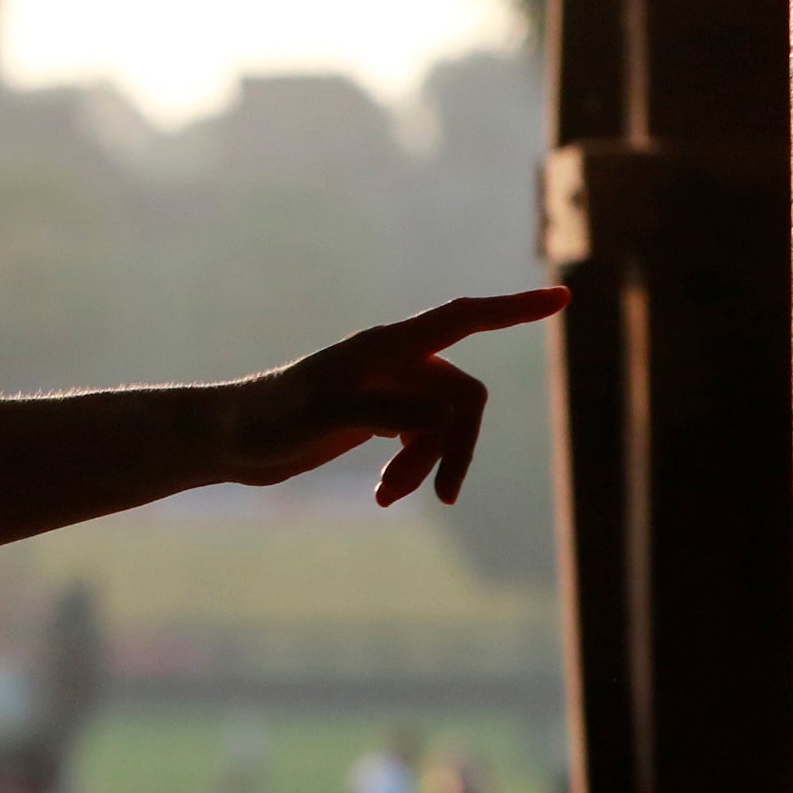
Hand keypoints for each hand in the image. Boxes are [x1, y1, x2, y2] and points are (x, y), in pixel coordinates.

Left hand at [223, 287, 570, 504]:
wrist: (228, 440)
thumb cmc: (267, 419)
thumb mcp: (322, 416)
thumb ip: (383, 409)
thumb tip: (448, 414)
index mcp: (384, 346)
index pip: (463, 318)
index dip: (514, 308)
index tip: (564, 297)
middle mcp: (393, 361)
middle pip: (464, 398)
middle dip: (454, 446)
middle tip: (433, 495)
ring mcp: (388, 389)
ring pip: (445, 426)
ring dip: (427, 465)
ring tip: (387, 495)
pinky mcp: (379, 417)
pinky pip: (424, 440)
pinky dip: (412, 469)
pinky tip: (383, 494)